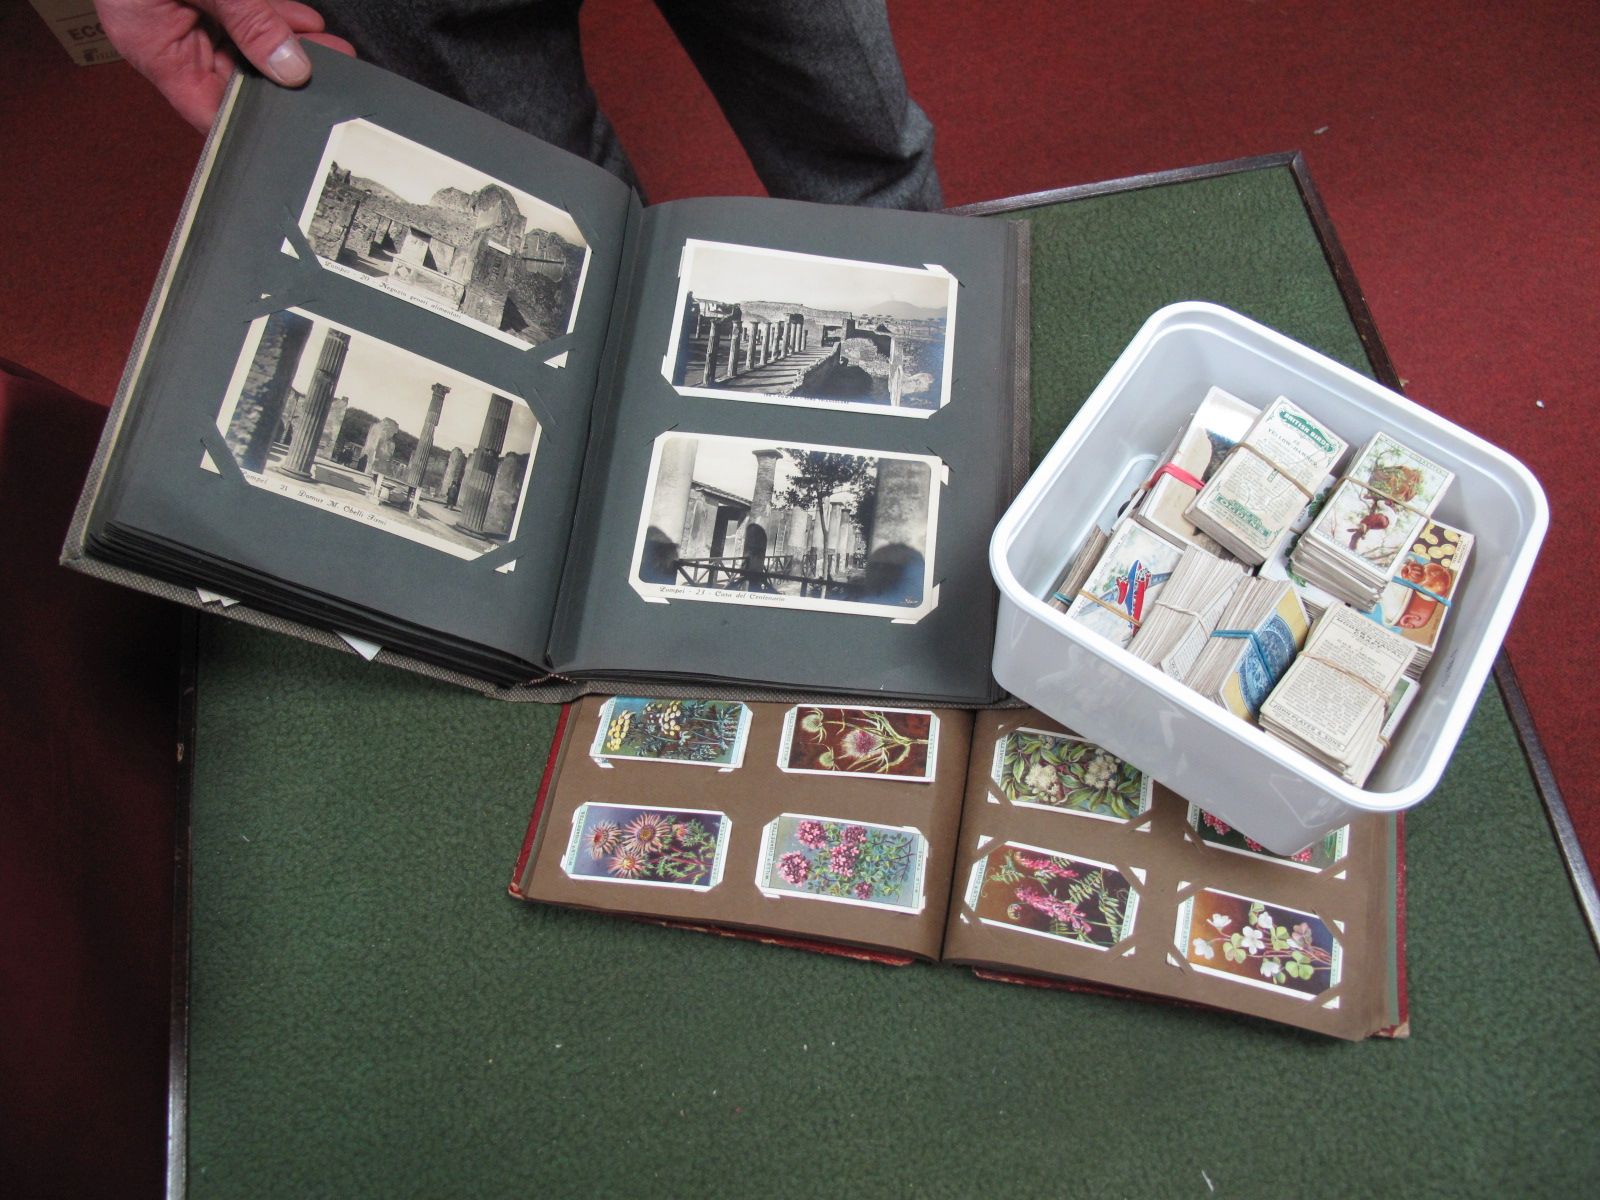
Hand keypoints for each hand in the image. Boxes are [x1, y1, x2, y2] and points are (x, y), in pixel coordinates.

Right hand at [96, 0, 355, 131]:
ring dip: (287, 46)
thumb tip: (291, 67)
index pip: (209, 110)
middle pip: (235, 75)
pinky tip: (307, 23)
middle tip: (331, 75)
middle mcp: (169, 39)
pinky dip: (274, 18)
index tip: (297, 123)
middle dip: (284, 77)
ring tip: (331, 49)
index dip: (253, 121)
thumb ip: (247, 22)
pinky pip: (242, 15)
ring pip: (245, 45)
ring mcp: (186, 14)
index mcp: (154, 50)